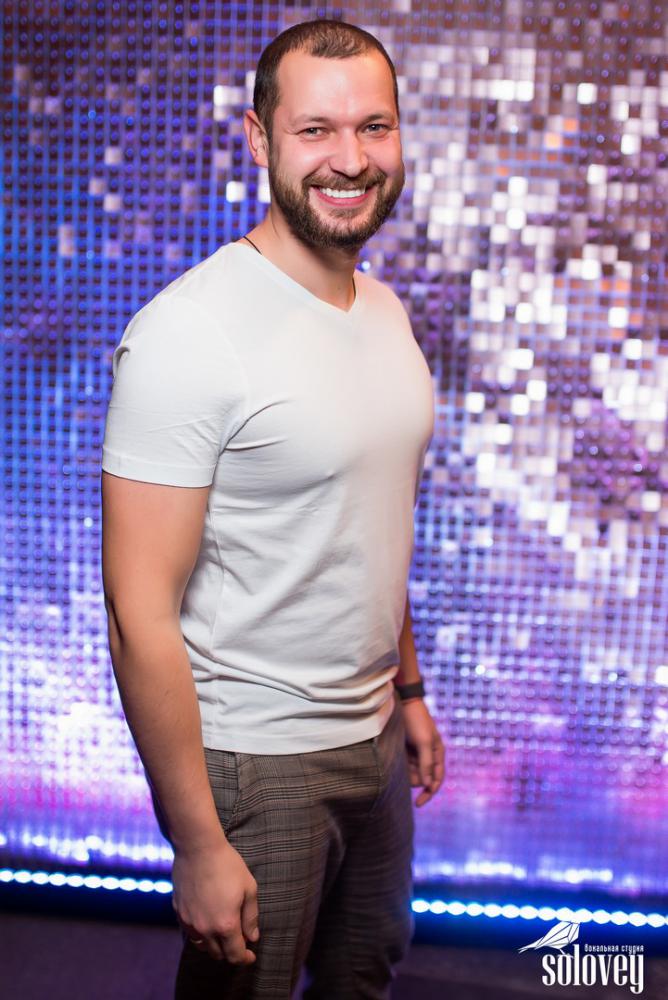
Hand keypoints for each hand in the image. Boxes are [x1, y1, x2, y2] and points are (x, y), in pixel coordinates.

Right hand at [172, 837, 258, 962]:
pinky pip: (191, 933)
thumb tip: (252, 938)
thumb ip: (251, 917)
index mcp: (226, 925)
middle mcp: (205, 929)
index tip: (250, 955)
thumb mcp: (249, 888)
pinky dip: (201, 934)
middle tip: (239, 940)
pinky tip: (208, 921)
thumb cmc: (227, 865)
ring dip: (214, 945)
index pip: (235, 955)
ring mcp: (189, 922)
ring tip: (223, 931)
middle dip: (230, 951)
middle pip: (218, 954)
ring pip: (202, 946)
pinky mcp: (178, 913)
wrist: (198, 848)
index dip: (244, 959)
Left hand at [401, 699, 444, 806]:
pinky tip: (395, 762)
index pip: (436, 779)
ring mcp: (417, 752)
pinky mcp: (406, 749)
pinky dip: (400, 767)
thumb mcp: (423, 742)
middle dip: (413, 780)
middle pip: (423, 778)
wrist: (404, 702)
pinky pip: (404, 765)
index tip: (418, 804)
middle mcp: (429, 755)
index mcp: (438, 753)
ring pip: (412, 772)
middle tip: (402, 773)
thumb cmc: (416, 721)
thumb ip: (426, 763)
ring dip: (405, 773)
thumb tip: (427, 784)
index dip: (429, 793)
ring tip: (398, 762)